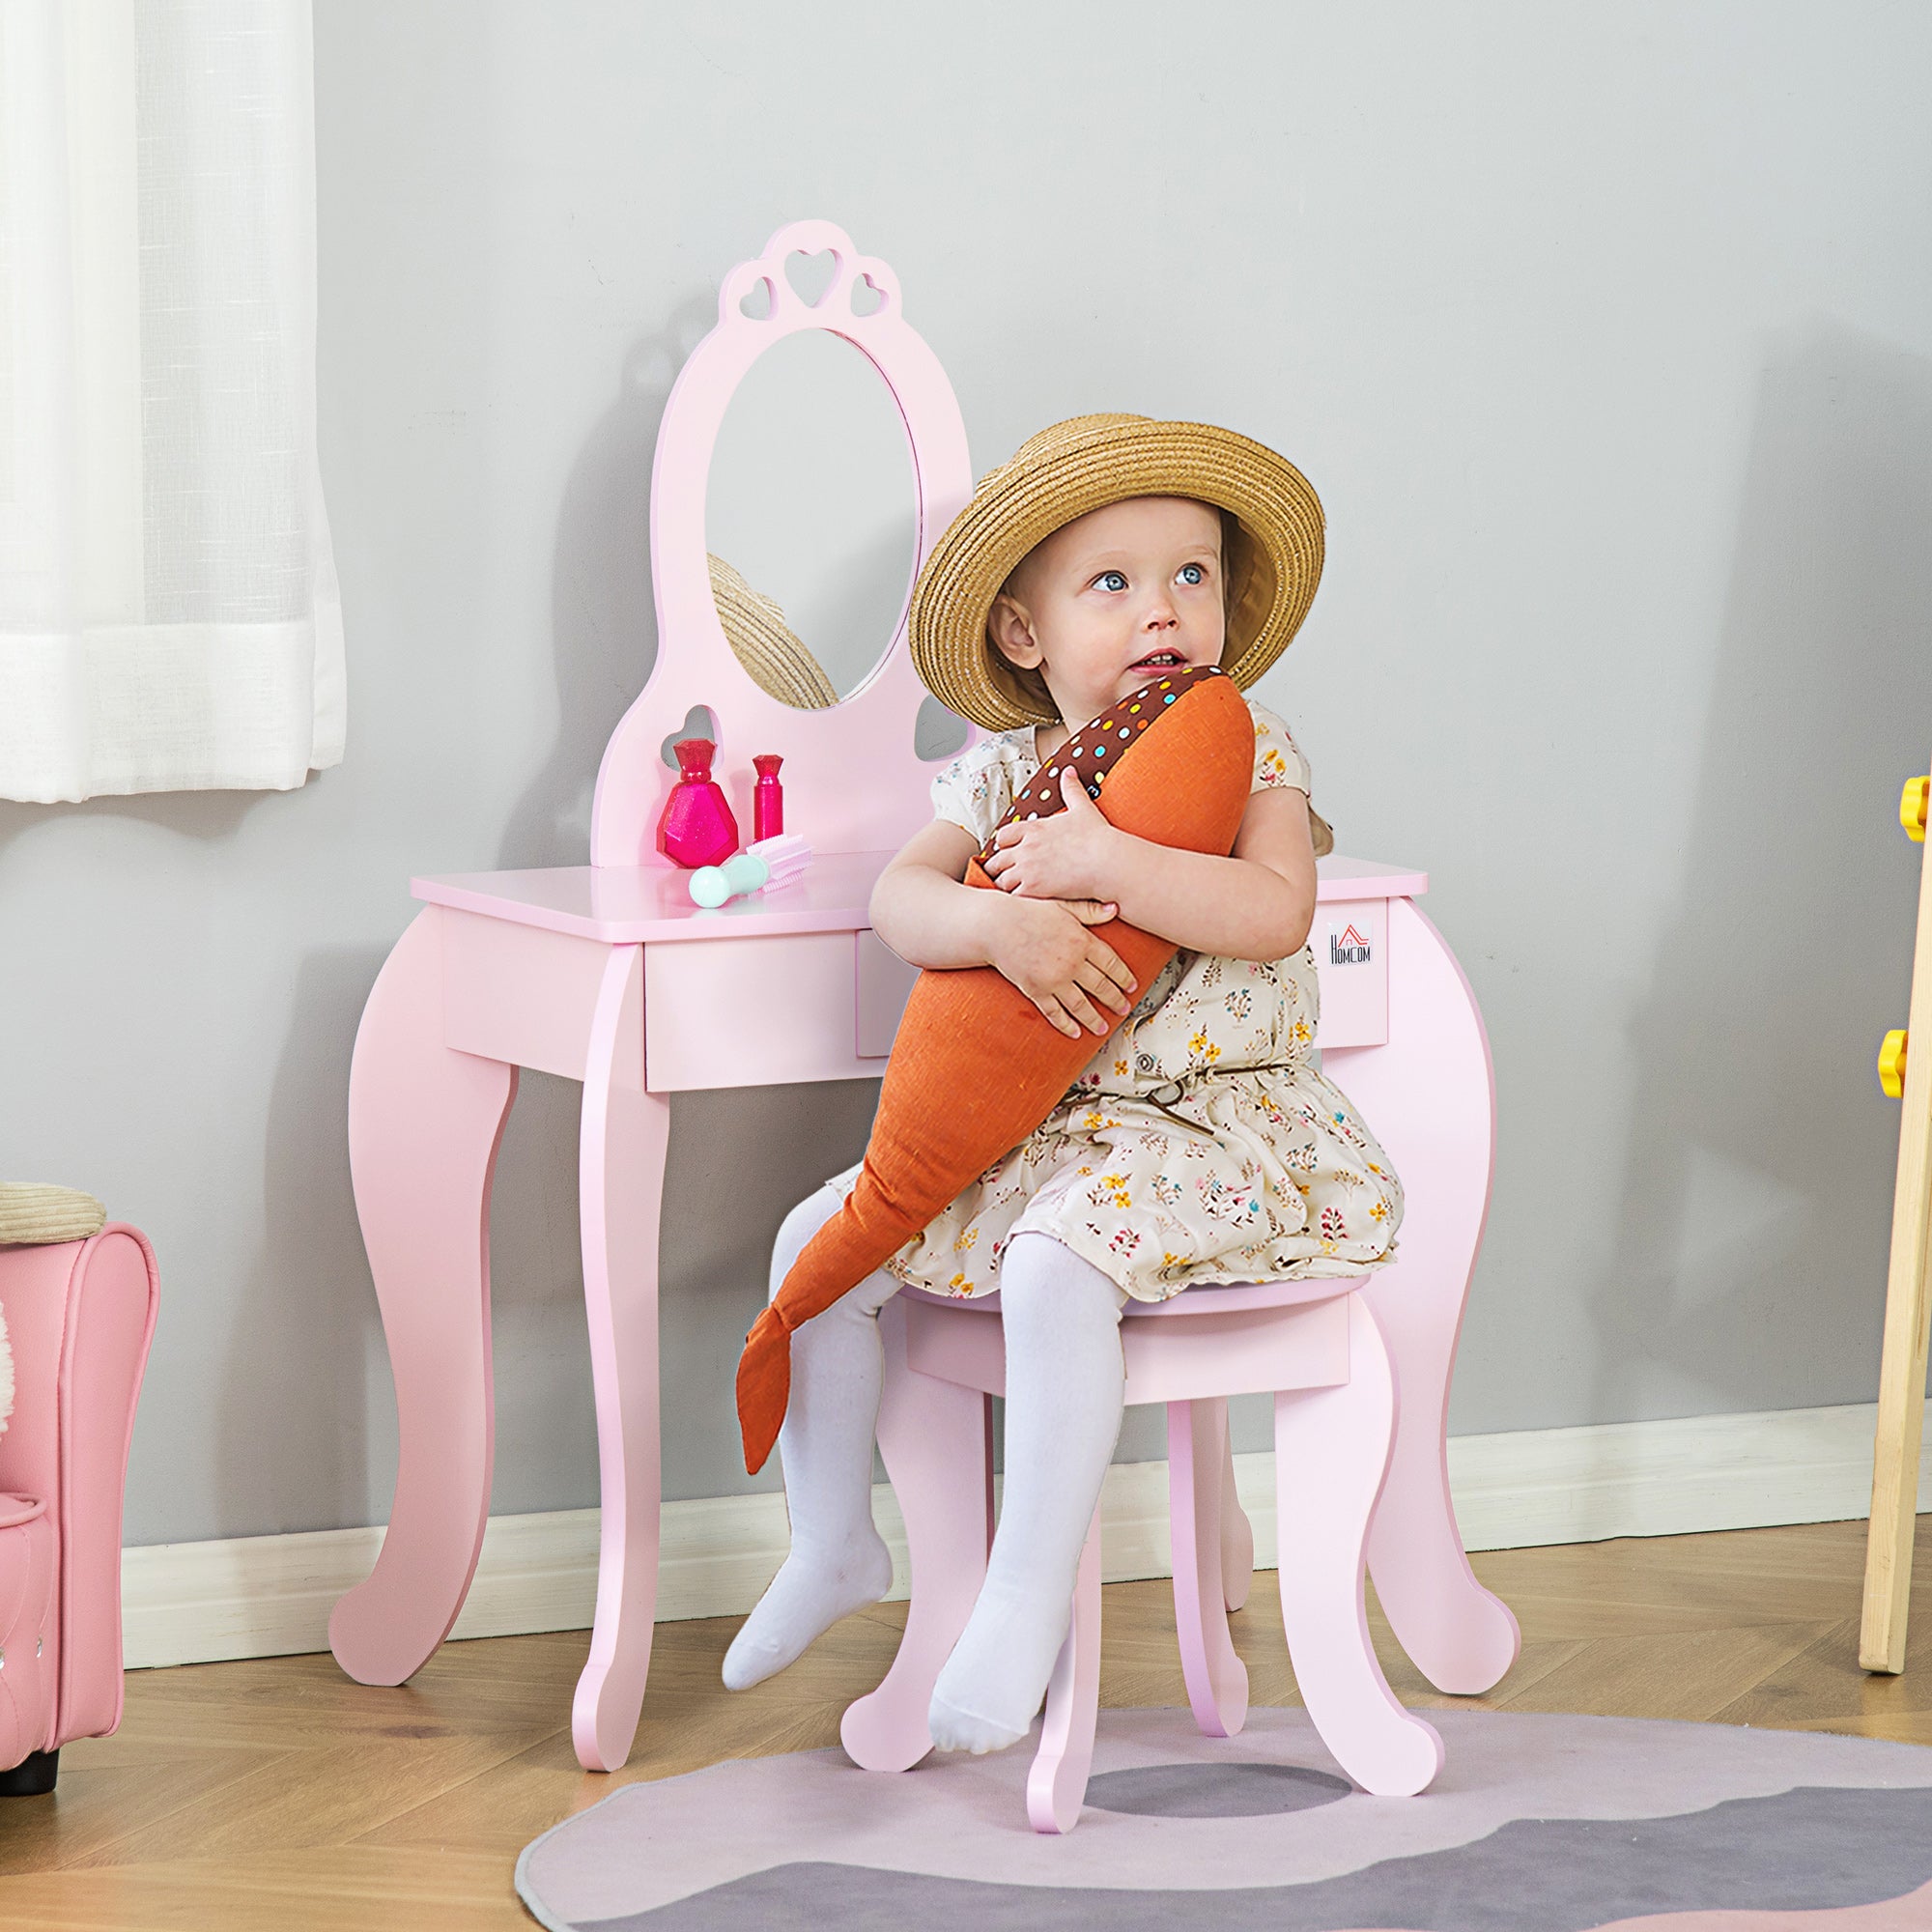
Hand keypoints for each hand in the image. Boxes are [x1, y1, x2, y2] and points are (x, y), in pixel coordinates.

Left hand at [983, 767, 1124, 901]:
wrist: (1108, 862)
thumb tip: (1069, 770)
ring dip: (1006, 886)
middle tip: (1005, 875)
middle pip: (996, 860)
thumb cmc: (1098, 837)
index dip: (1005, 845)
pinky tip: (1022, 903)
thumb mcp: (1082, 808)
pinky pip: (1012, 897)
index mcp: (1033, 829)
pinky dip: (1015, 900)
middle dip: (1000, 868)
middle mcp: (1025, 848)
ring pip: (1001, 881)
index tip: (1011, 852)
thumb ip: (1071, 789)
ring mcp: (1027, 869)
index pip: (1002, 836)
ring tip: (1013, 891)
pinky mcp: (1034, 889)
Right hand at [983, 892, 1136, 1039]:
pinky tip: (1075, 1032)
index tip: (1132, 987)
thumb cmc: (1028, 912)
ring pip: (1081, 1005)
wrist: (996, 926)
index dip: (1124, 977)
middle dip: (1115, 1000)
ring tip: (1103, 1028)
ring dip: (1094, 1018)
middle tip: (1123, 1009)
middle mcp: (1072, 963)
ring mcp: (1054, 979)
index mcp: (1081, 941)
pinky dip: (1066, 1025)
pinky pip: (1054, 1012)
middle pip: (1101, 986)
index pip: (1111, 964)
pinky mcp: (1036, 990)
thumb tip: (1115, 909)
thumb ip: (1090, 911)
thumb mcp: (1063, 906)